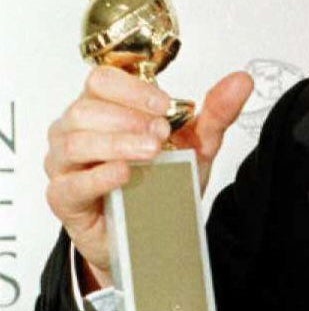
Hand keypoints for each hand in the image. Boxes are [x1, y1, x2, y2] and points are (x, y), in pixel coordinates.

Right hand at [43, 67, 253, 288]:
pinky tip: (123, 173)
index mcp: (106, 105)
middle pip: (86, 108)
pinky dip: (98, 176)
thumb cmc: (167, 177)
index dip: (132, 89)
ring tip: (150, 152)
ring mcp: (66, 163)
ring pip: (75, 142)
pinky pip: (71, 184)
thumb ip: (217, 112)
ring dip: (116, 143)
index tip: (165, 105)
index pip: (103, 80)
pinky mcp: (64, 198)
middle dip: (128, 118)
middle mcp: (78, 128)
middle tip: (162, 133)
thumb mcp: (198, 143)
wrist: (154, 230)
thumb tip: (242, 80)